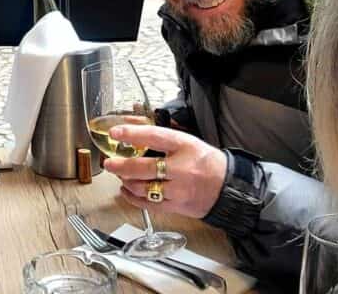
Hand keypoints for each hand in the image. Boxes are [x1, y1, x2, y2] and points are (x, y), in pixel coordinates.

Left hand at [102, 124, 227, 218]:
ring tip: (120, 175)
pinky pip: (148, 204)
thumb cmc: (207, 162)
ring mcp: (179, 190)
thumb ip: (162, 138)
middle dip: (121, 166)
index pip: (154, 136)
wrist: (228, 188)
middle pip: (144, 167)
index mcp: (184, 146)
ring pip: (143, 188)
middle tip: (109, 163)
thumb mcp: (188, 142)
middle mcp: (181, 168)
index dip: (132, 134)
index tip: (115, 132)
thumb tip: (133, 130)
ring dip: (126, 181)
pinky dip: (133, 198)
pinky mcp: (177, 206)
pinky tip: (126, 191)